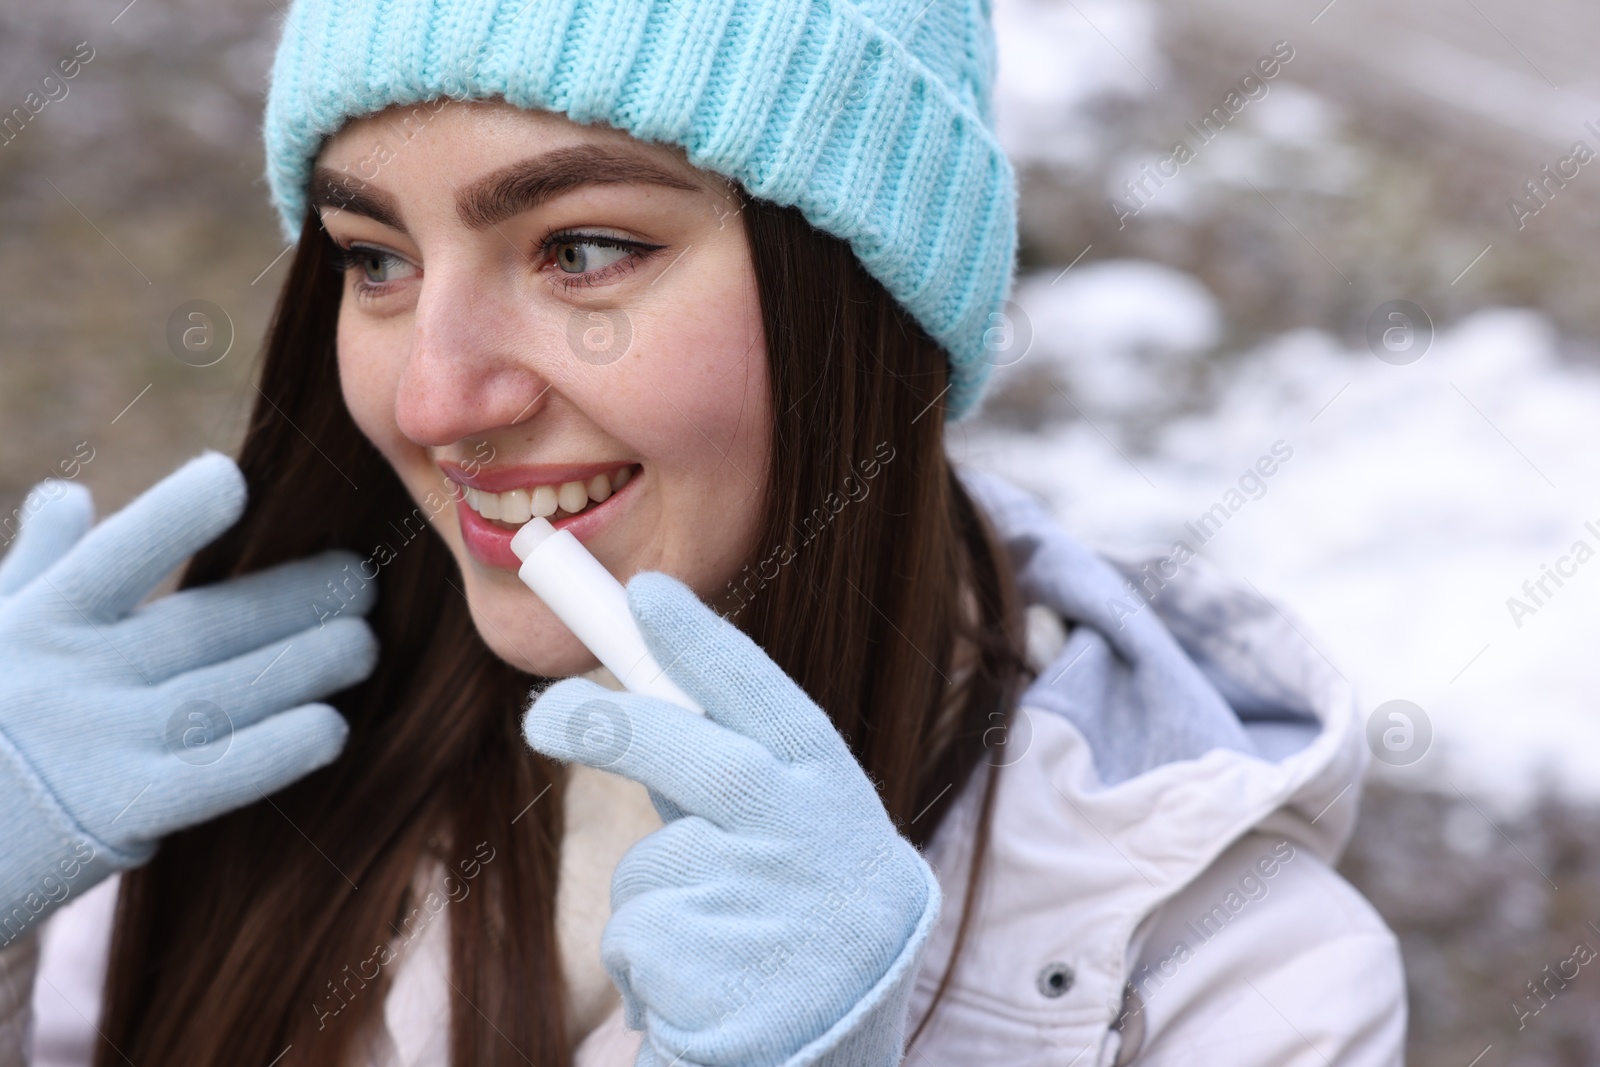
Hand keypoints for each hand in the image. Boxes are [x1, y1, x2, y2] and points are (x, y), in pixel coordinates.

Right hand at [0, 451, 377, 942]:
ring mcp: (98, 747)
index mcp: (41, 620)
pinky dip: (274, 752)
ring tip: (364, 644)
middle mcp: (73, 677)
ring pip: (226, 693)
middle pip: (203, 626)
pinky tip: (331, 729)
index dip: (172, 515)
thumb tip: (67, 495)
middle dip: (290, 600)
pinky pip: (212, 777)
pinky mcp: (117, 816)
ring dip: (304, 666)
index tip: (233, 476)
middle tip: (362, 579)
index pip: (114, 556)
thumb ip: (36, 565)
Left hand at [523, 573, 939, 1066]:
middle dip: (617, 728)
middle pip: (701, 760)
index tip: (644, 592)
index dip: (706, 645)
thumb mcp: (794, 837)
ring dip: (655, 897)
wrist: (835, 1059)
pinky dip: (647, 962)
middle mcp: (818, 847)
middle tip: (541, 716)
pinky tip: (705, 993)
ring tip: (717, 942)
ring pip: (655, 869)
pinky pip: (640, 939)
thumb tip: (621, 702)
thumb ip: (728, 774)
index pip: (772, 702)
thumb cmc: (803, 923)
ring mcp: (773, 916)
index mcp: (837, 797)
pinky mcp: (723, 984)